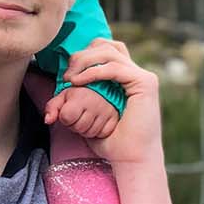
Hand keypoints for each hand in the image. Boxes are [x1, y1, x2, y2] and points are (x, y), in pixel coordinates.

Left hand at [42, 86, 120, 140]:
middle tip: (79, 114)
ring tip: (88, 117)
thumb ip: (52, 107)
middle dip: (75, 124)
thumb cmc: (82, 92)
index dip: (65, 117)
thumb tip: (47, 120)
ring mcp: (106, 112)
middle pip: (78, 128)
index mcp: (80, 97)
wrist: (104, 85)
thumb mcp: (64, 95)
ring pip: (89, 133)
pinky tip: (97, 121)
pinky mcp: (115, 118)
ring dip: (86, 128)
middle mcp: (95, 104)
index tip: (70, 111)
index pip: (66, 118)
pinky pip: (102, 133)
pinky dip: (98, 130)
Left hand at [62, 39, 161, 165]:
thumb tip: (59, 92)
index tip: (66, 75)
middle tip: (67, 75)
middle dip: (82, 55)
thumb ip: (77, 100)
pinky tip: (79, 82)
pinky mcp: (145, 83)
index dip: (83, 56)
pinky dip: (93, 72)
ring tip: (70, 79)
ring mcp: (142, 77)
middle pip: (106, 45)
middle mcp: (135, 74)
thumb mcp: (87, 116)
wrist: (130, 158)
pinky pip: (114, 67)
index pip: (103, 50)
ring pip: (109, 51)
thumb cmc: (111, 142)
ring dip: (85, 61)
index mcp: (125, 79)